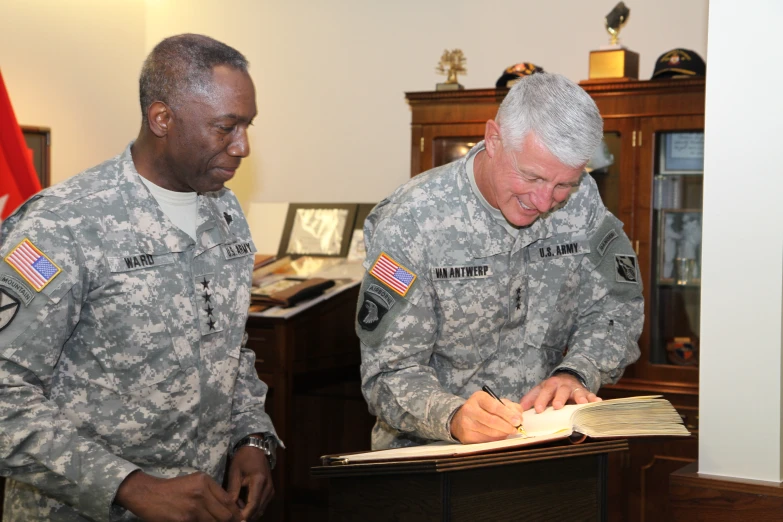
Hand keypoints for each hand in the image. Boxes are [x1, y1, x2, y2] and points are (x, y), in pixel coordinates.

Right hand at [115, 470, 242, 521]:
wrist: (148, 494)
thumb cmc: (173, 489)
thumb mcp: (194, 482)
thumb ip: (212, 492)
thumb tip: (230, 507)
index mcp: (205, 481)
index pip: (228, 501)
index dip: (236, 513)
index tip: (240, 520)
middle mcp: (201, 493)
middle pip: (225, 515)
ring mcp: (193, 508)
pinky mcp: (184, 520)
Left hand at [226, 445, 274, 521]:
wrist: (255, 449)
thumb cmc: (243, 458)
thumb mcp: (234, 472)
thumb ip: (232, 491)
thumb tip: (227, 508)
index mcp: (259, 481)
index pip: (252, 506)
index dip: (242, 516)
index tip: (231, 520)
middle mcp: (268, 488)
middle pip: (257, 511)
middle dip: (244, 516)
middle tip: (231, 517)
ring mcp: (271, 491)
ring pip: (260, 510)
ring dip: (248, 513)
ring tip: (235, 509)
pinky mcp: (270, 492)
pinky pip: (261, 506)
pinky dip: (252, 509)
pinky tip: (241, 505)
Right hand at [450, 390, 525, 443]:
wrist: (462, 419)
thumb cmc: (483, 409)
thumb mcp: (495, 402)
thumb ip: (510, 407)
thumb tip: (519, 417)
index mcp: (478, 397)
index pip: (495, 406)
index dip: (508, 415)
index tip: (518, 421)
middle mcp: (470, 409)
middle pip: (492, 420)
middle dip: (507, 426)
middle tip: (515, 429)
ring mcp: (467, 423)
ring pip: (490, 432)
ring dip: (503, 434)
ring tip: (508, 432)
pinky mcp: (466, 436)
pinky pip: (486, 440)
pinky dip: (495, 439)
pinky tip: (498, 436)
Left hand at [520, 373, 600, 413]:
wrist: (568, 378)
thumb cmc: (552, 389)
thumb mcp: (540, 390)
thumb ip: (531, 399)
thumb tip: (519, 409)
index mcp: (550, 384)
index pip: (544, 391)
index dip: (541, 400)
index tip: (538, 410)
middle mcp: (563, 385)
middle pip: (561, 391)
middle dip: (559, 398)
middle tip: (557, 406)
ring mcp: (575, 388)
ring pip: (577, 392)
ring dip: (580, 398)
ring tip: (582, 403)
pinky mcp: (585, 392)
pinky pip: (591, 395)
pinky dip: (594, 399)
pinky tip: (597, 402)